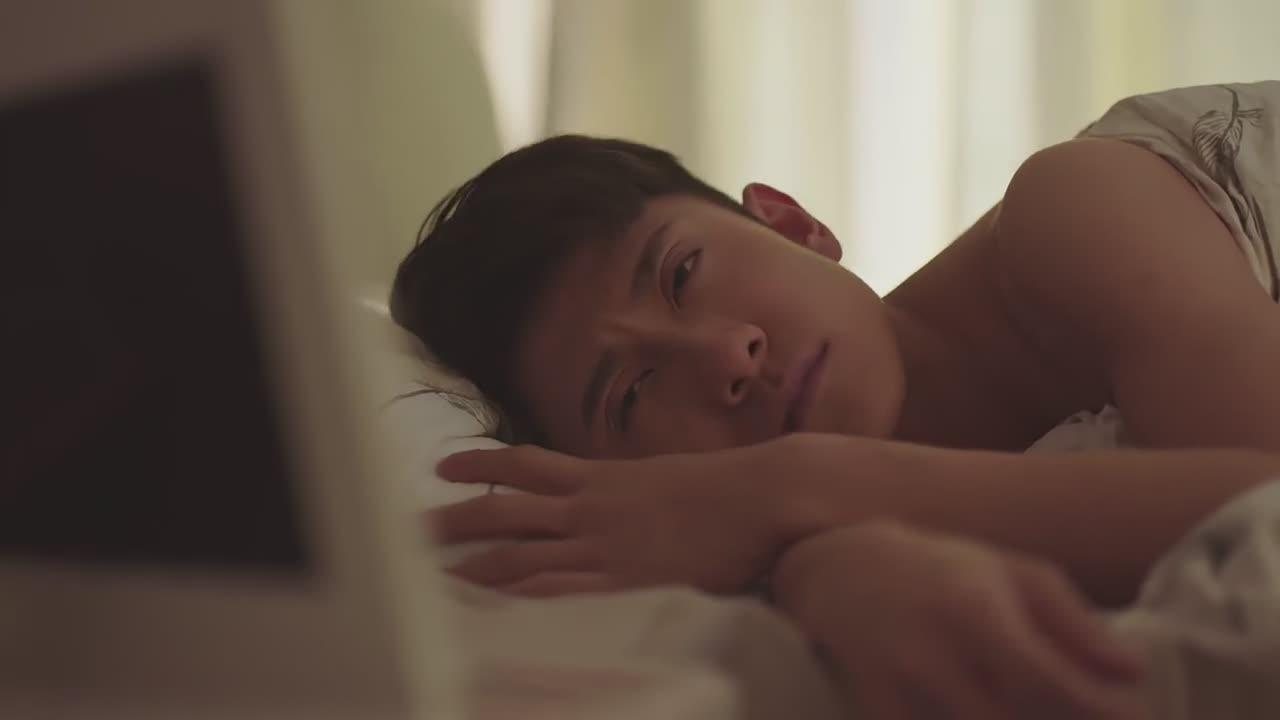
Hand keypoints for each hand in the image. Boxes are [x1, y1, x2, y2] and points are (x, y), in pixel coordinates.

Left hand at [427, 442, 789, 595]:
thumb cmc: (729, 487)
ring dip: (470, 566)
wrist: (766, 495)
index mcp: (601, 477)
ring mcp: (603, 545)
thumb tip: (622, 502)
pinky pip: (558, 592)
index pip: (525, 464)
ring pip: (518, 554)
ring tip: (427, 579)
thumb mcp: (669, 478)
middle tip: (409, 531)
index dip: (479, 462)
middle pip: (503, 510)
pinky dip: (520, 601)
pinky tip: (490, 612)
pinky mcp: (623, 582)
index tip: (441, 465)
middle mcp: (591, 507)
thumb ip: (633, 492)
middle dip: (453, 521)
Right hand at [772, 521, 1148, 719]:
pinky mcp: (874, 710)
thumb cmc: (943, 569)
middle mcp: (936, 658)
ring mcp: (900, 691)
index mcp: (978, 614)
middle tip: (1077, 710)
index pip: (1055, 687)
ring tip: (1032, 705)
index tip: (1139, 719)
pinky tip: (981, 711)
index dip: (1105, 714)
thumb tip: (1135, 672)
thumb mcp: (1013, 573)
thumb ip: (1074, 621)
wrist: (839, 569)